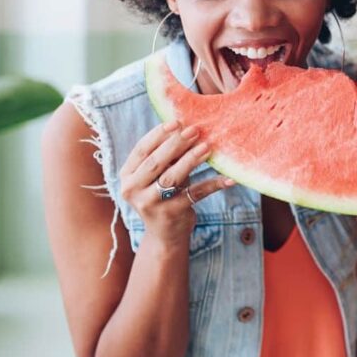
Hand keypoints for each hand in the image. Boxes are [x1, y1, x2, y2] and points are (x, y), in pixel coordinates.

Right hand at [118, 120, 233, 244]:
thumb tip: (187, 126)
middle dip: (176, 144)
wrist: (165, 234)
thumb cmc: (164, 194)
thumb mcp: (159, 174)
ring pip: (172, 177)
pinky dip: (213, 184)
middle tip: (195, 130)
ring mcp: (150, 204)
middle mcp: (132, 190)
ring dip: (191, 159)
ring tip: (207, 146)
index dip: (159, 134)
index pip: (142, 149)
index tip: (176, 121)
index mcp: (127, 175)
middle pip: (156, 162)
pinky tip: (229, 178)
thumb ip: (166, 155)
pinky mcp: (170, 214)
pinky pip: (195, 194)